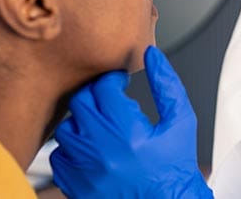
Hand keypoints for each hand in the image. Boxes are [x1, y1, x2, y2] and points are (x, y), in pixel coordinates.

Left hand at [50, 46, 212, 198]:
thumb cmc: (174, 167)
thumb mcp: (181, 122)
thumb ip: (168, 85)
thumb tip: (152, 56)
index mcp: (129, 133)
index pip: (105, 88)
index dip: (113, 80)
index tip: (120, 85)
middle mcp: (103, 152)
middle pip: (80, 103)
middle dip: (96, 96)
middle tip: (110, 101)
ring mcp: (86, 172)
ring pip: (66, 129)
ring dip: (82, 122)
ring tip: (102, 126)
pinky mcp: (76, 187)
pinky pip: (59, 158)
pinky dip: (72, 149)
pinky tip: (92, 149)